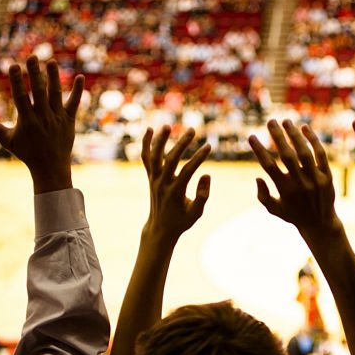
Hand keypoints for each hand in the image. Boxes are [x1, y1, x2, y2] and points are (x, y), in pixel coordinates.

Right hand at [0, 56, 83, 192]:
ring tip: (51, 61)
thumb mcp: (9, 142)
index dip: (16, 81)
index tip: (13, 65)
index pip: (20, 97)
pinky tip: (80, 77)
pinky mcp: (69, 121)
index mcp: (27, 120)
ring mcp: (57, 118)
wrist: (51, 168)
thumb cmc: (28, 154)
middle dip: (35, 74)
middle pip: (39, 92)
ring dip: (54, 77)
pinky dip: (77, 91)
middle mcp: (43, 117)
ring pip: (56, 94)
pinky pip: (74, 104)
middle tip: (32, 56)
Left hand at [141, 126, 211, 242]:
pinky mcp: (150, 177)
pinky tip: (149, 130)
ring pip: (154, 156)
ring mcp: (154, 179)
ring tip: (168, 125)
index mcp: (175, 193)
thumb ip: (203, 195)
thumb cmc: (181, 221)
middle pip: (170, 160)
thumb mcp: (196, 213)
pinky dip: (146, 144)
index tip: (209, 146)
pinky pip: (146, 158)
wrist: (160, 228)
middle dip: (182, 144)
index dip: (198, 158)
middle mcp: (162, 184)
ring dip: (160, 140)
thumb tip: (207, 175)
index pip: (187, 172)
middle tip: (192, 130)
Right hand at [251, 119, 339, 240]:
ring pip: (304, 152)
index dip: (259, 150)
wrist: (321, 224)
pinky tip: (305, 128)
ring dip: (295, 135)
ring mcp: (315, 179)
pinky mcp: (327, 176)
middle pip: (286, 155)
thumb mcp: (275, 210)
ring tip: (286, 121)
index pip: (268, 166)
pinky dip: (313, 140)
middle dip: (277, 136)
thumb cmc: (294, 215)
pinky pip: (321, 155)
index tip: (252, 136)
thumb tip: (257, 177)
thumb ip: (263, 196)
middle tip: (270, 121)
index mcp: (285, 190)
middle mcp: (300, 183)